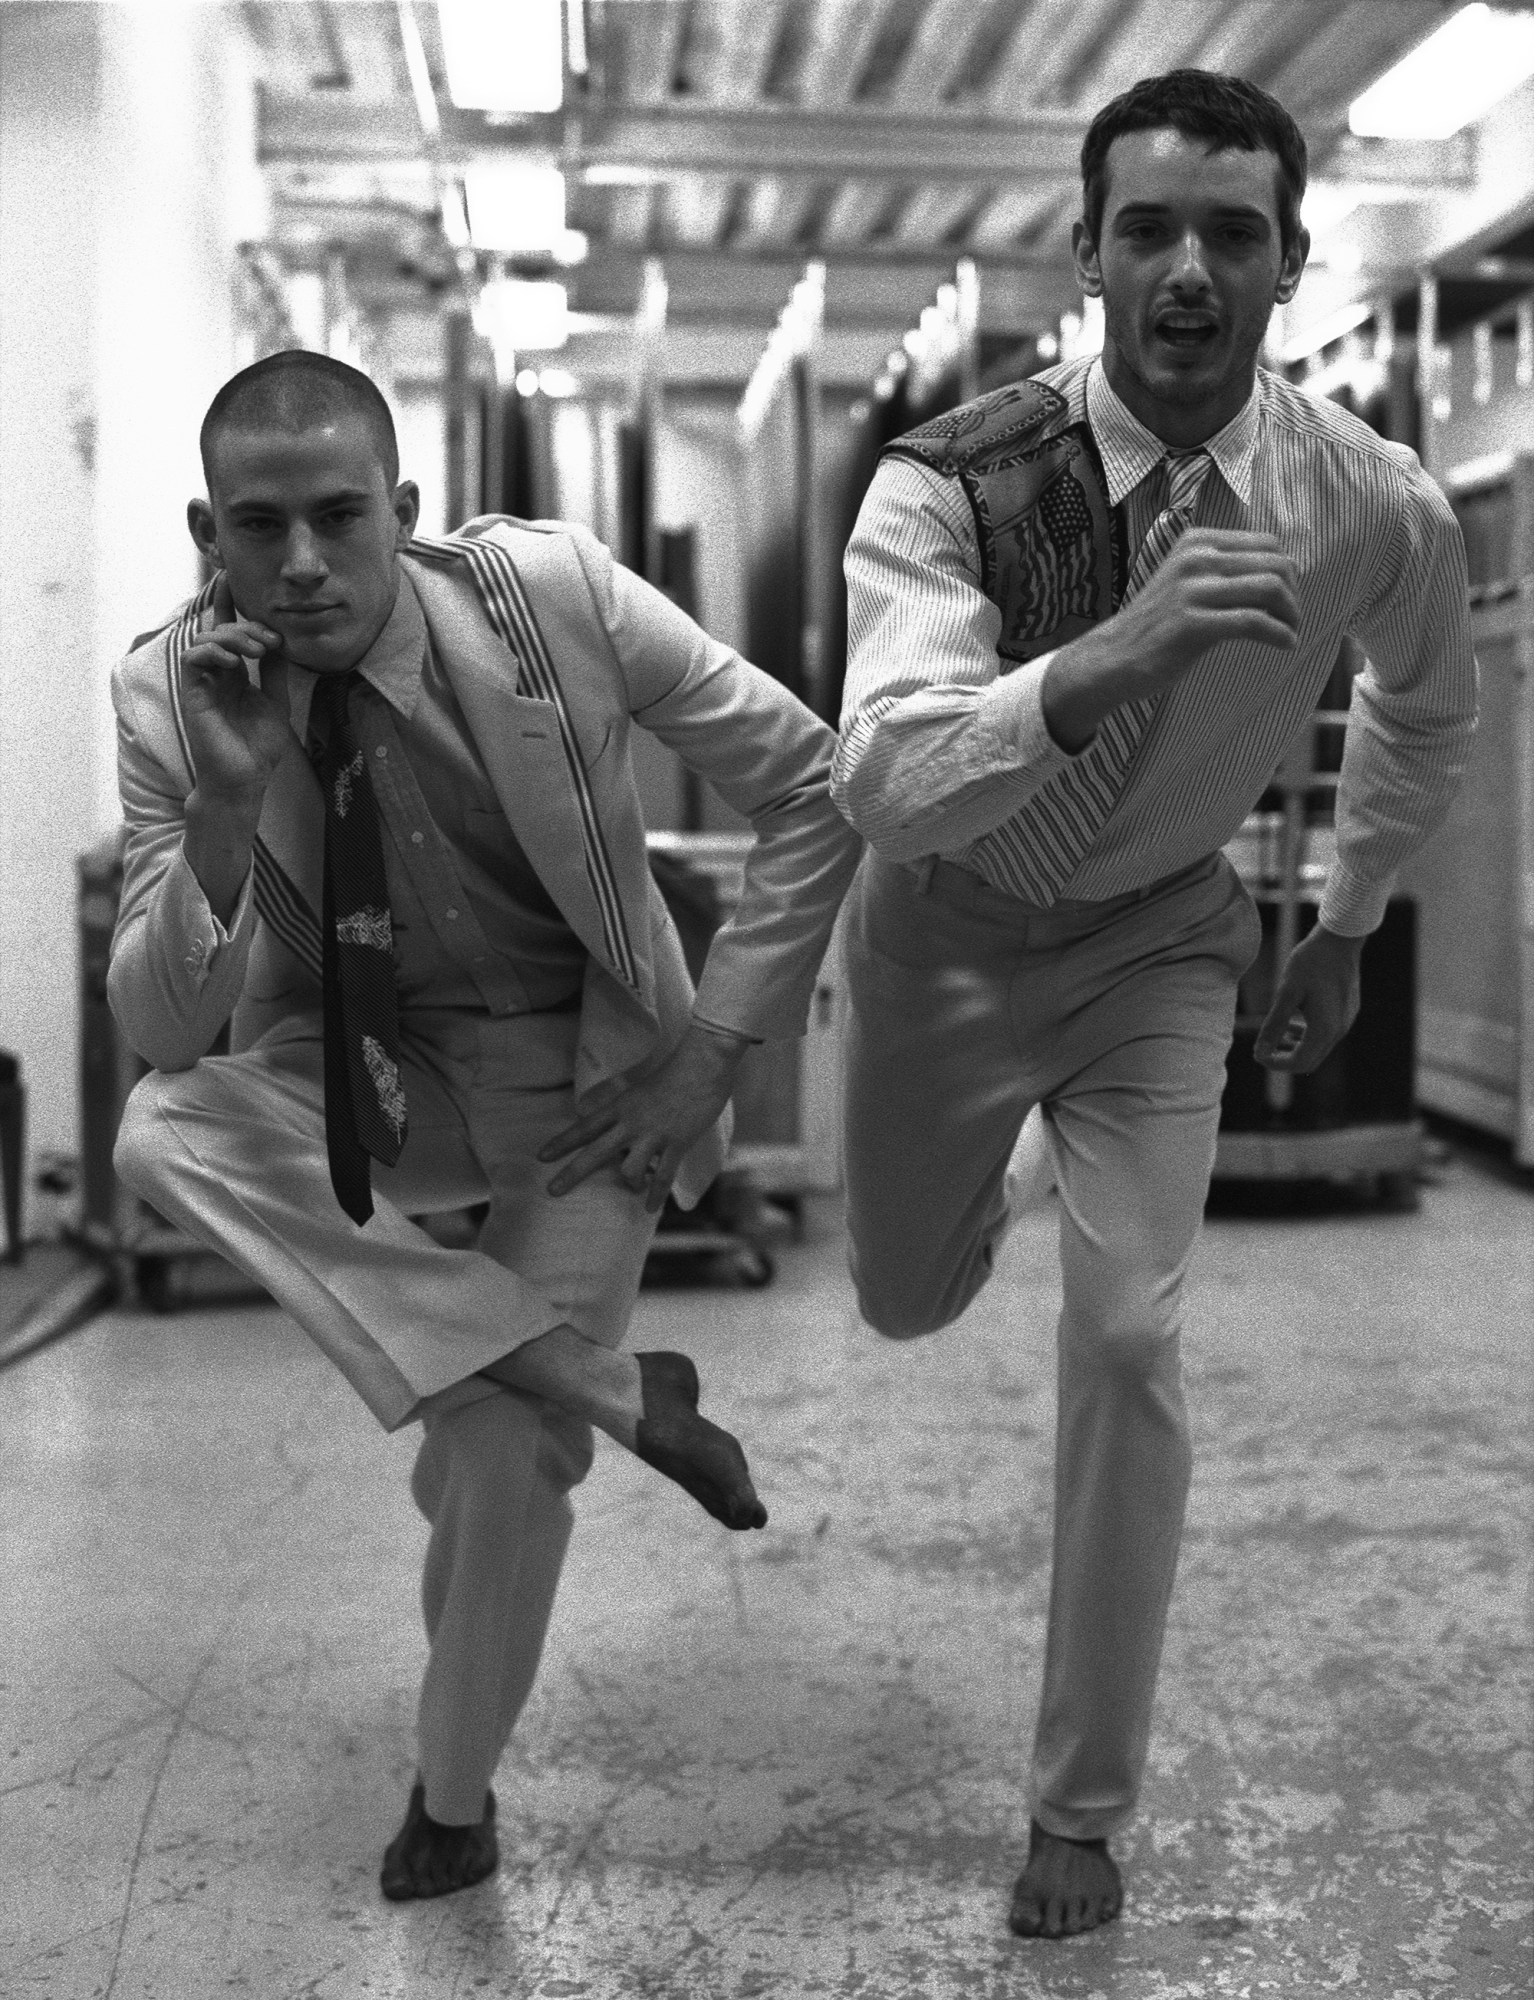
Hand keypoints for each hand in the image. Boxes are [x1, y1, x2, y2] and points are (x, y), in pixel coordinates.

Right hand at [179, 580, 292, 921]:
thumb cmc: (258, 748)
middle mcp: (215, 675)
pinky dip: (214, 652)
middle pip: (219, 630)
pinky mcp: (193, 694)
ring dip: (234, 637)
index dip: (226, 604)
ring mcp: (203, 684)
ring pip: (206, 640)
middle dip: (246, 625)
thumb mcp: (276, 702)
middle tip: (270, 639)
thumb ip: (274, 671)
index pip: (227, 632)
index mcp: (234, 674)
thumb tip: (279, 639)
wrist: (245, 780)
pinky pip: (194, 659)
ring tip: (258, 650)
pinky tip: (236, 662)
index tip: (230, 578)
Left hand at [538, 1023, 750, 1211]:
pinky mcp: (676, 1144)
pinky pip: (663, 1176)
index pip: (584, 1127)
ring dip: (629, 1184)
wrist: (701, 1066)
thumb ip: (627, 1105)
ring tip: (633, 1189)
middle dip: (572, 1173)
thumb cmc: (673, 1072)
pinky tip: (649, 1209)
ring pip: (630, 1170)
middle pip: (595, 1152)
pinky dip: (656, 1195)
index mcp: (620, 1105)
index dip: (562, 1142)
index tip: (542, 1157)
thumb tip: (617, 1121)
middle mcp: (631, 1122)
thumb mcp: (640, 1086)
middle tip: (552, 1191)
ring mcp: (653, 1135)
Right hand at [1044, 530, 1301, 751]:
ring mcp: (1192, 589)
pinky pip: (1254, 622)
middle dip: (1294, 594)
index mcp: (1197, 542)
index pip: (1268, 544)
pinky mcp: (1192, 623)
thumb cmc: (1157, 625)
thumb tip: (1282, 574)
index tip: (1286, 600)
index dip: (1287, 572)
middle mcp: (1196, 558)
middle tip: (1293, 619)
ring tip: (1291, 633)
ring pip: (1270, 588)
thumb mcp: (1187, 581)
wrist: (1114, 657)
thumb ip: (1223, 571)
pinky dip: (1279, 634)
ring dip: (1291, 614)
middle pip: (1276, 564)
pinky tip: (1286, 645)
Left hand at [1253, 924, 1364, 1074]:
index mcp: (1324, 1028)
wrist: (1339, 939)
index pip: (1299, 1063)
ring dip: (1296, 1048)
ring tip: (1276, 1035)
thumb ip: (1274, 1024)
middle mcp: (1339, 1030)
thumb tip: (1260, 1051)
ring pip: (1319, 1049)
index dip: (1276, 1064)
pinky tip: (1294, 1023)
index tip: (1257, 1054)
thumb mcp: (1286, 993)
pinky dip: (1308, 1037)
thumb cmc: (1310, 962)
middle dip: (1285, 1059)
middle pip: (1310, 1061)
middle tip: (1263, 1048)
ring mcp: (1346, 1022)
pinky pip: (1326, 1035)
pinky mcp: (1347, 1012)